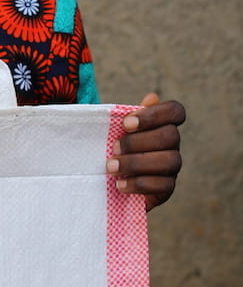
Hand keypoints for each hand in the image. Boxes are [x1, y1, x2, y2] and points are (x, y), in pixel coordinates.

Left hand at [106, 93, 185, 210]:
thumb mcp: (118, 131)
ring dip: (136, 163)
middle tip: (113, 148)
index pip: (175, 111)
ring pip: (169, 161)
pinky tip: (120, 184)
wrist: (110, 180)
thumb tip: (152, 97)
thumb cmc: (115, 148)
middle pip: (170, 136)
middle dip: (138, 141)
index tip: (126, 123)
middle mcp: (172, 145)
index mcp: (162, 124)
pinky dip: (139, 184)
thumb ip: (132, 115)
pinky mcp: (167, 189)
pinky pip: (163, 186)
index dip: (154, 114)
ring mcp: (172, 167)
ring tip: (111, 167)